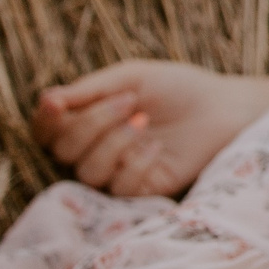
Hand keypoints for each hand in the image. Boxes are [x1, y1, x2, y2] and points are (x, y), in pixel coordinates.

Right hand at [31, 62, 268, 197]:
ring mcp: (117, 172)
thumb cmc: (177, 88)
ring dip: (114, 143)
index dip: (45, 120)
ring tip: (144, 121)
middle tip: (130, 101)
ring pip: (87, 171)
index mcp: (87, 120)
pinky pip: (120, 188)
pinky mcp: (142, 191)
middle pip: (63, 150)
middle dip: (91, 123)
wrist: (223, 107)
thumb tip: (47, 101)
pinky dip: (136, 164)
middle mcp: (96, 149)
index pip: (46, 130)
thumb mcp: (132, 77)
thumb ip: (89, 90)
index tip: (58, 103)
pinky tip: (157, 147)